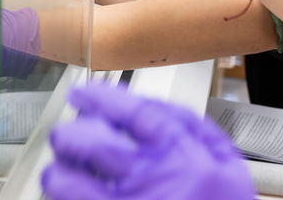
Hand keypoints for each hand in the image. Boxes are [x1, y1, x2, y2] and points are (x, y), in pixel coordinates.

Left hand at [42, 83, 253, 199]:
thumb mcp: (222, 157)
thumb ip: (186, 125)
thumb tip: (143, 104)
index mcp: (177, 153)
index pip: (131, 113)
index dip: (100, 98)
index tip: (82, 93)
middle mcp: (147, 180)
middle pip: (91, 144)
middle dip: (69, 134)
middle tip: (64, 134)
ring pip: (69, 185)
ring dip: (59, 172)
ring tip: (61, 169)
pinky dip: (66, 199)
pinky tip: (71, 195)